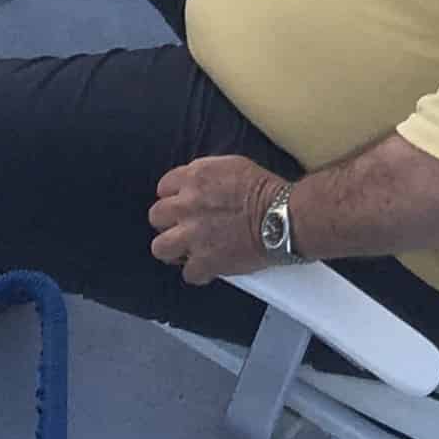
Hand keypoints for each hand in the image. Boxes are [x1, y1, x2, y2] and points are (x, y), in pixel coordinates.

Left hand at [149, 156, 284, 285]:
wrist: (282, 217)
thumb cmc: (266, 191)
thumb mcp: (231, 165)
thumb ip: (205, 175)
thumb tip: (197, 183)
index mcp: (194, 178)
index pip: (164, 187)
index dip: (174, 198)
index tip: (182, 205)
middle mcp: (186, 205)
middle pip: (156, 217)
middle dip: (168, 223)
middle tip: (183, 228)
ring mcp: (192, 235)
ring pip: (160, 248)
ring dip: (173, 250)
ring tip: (187, 251)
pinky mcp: (205, 261)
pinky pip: (188, 273)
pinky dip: (199, 273)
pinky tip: (209, 268)